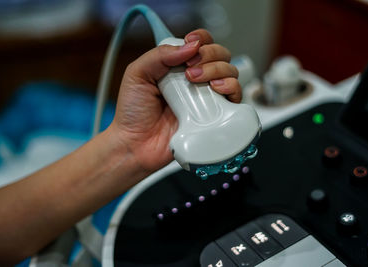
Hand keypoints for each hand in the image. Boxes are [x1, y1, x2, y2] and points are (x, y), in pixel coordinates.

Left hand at [110, 29, 241, 173]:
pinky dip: (231, 87)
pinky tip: (216, 89)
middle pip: (219, 54)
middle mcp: (195, 80)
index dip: (202, 39)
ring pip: (229, 72)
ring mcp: (206, 97)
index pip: (200, 43)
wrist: (136, 144)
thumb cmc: (133, 112)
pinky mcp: (215, 115)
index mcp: (177, 66)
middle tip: (190, 69)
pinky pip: (235, 97)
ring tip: (196, 81)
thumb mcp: (137, 74)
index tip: (192, 43)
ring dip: (218, 69)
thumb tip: (190, 45)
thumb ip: (159, 55)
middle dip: (209, 54)